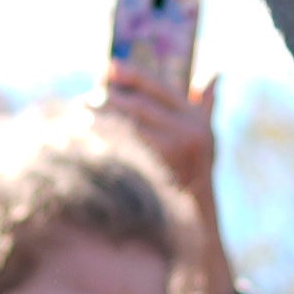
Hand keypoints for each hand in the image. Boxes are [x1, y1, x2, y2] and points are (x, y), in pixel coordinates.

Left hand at [97, 69, 233, 293]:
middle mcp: (187, 136)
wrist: (194, 226)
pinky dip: (95, 142)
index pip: (157, 86)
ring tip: (78, 118)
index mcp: (197, 122)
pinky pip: (113, 149)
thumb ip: (206, 105)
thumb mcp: (206, 139)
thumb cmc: (193, 175)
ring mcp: (169, 156)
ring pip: (118, 125)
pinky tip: (81, 141)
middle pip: (132, 104)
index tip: (107, 67)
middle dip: (104, 100)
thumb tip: (216, 73)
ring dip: (94, 119)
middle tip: (85, 102)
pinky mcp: (148, 173)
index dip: (130, 74)